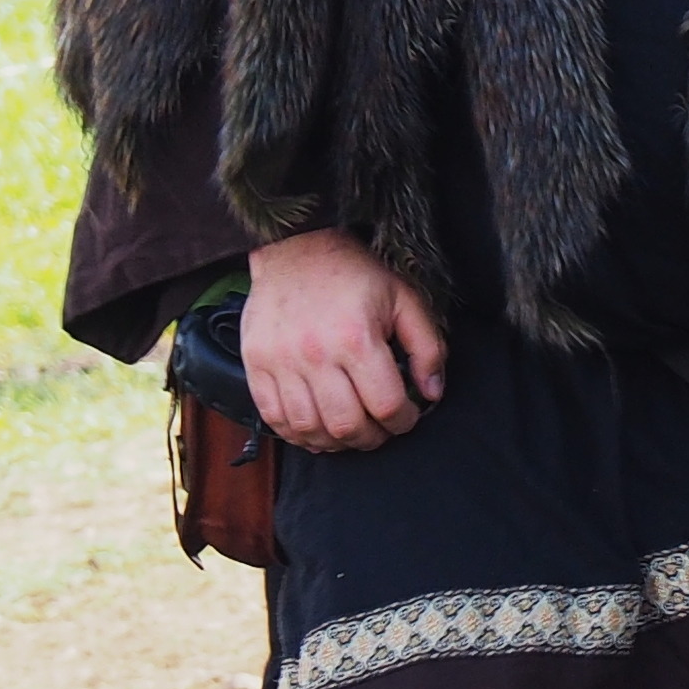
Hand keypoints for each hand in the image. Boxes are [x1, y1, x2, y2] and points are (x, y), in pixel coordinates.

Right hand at [242, 228, 447, 451]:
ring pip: (309, 429)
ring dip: (335, 441)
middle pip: (347, 426)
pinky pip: (274, 418)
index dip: (404, 421)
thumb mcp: (402, 298)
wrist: (294, 247)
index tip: (406, 416)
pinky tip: (315, 427)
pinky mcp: (257, 365)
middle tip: (379, 429)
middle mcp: (316, 354)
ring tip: (349, 430)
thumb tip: (431, 391)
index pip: (386, 406)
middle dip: (371, 438)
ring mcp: (281, 362)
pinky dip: (297, 434)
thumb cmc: (351, 273)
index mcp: (356, 338)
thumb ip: (427, 346)